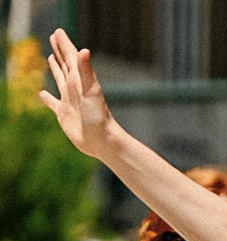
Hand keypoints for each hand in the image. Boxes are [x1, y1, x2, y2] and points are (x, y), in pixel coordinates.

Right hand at [38, 29, 115, 158]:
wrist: (102, 140)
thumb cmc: (98, 116)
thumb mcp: (90, 90)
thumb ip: (85, 70)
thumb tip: (84, 50)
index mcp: (80, 80)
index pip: (71, 57)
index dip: (64, 43)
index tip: (58, 31)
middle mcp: (75, 88)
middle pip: (66, 64)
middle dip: (60, 50)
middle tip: (54, 36)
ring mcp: (69, 100)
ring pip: (60, 79)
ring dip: (56, 68)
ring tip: (51, 57)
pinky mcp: (64, 114)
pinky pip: (53, 103)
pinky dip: (46, 98)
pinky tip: (41, 94)